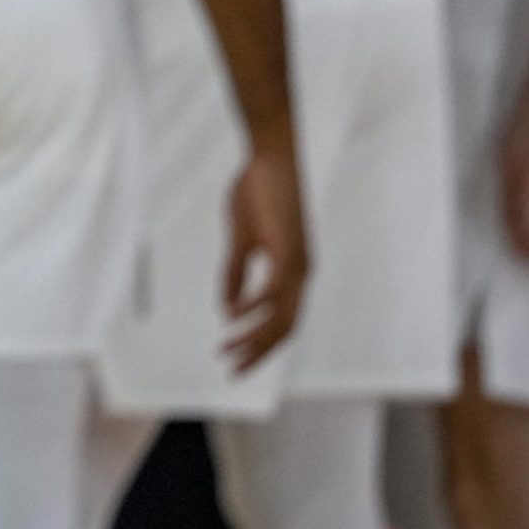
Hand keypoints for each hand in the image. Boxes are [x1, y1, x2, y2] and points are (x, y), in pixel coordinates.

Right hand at [220, 135, 308, 372]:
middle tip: (232, 371)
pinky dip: (252, 307)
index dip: (260, 343)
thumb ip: (235, 274)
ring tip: (227, 351)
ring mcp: (298, 265)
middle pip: (284, 329)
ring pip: (281, 317)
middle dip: (258, 352)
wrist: (271, 157)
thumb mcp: (241, 241)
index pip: (281, 321)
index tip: (236, 359)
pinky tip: (231, 316)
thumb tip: (228, 309)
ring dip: (253, 338)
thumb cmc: (257, 192)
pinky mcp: (289, 252)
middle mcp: (301, 274)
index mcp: (293, 272)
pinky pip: (272, 292)